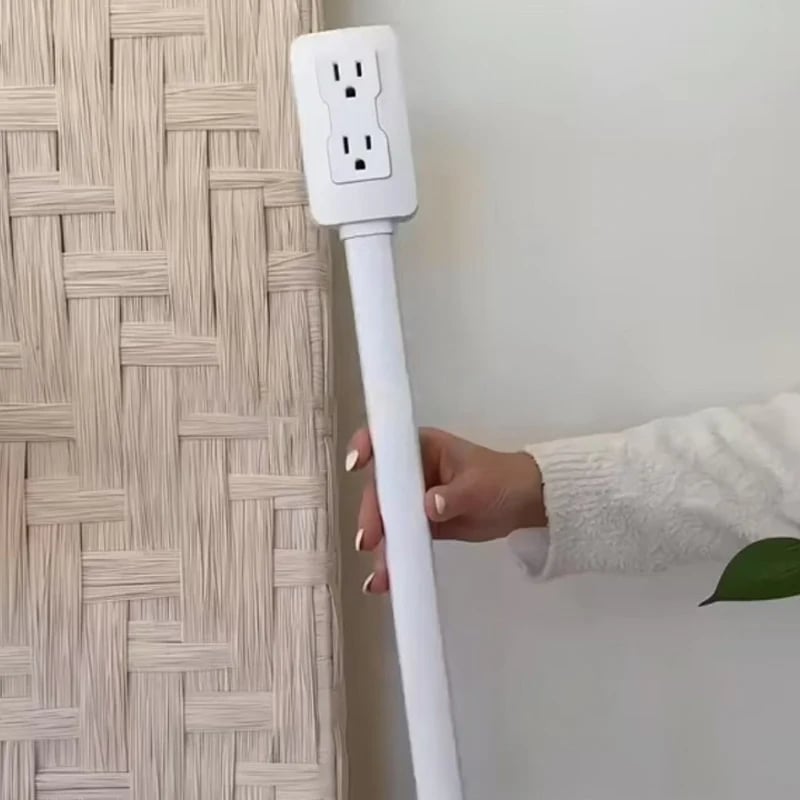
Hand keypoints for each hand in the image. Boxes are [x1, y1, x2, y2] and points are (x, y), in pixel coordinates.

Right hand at [346, 427, 545, 593]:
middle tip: (369, 539)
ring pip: (387, 518)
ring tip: (380, 572)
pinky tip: (384, 579)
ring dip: (380, 543)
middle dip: (372, 514)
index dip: (367, 448)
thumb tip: (428, 506)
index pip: (387, 441)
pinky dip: (393, 557)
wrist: (524, 505)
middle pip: (380, 488)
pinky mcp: (420, 523)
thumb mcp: (479, 486)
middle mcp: (411, 470)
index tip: (357, 465)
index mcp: (423, 447)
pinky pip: (401, 539)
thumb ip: (453, 496)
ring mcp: (413, 498)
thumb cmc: (502, 480)